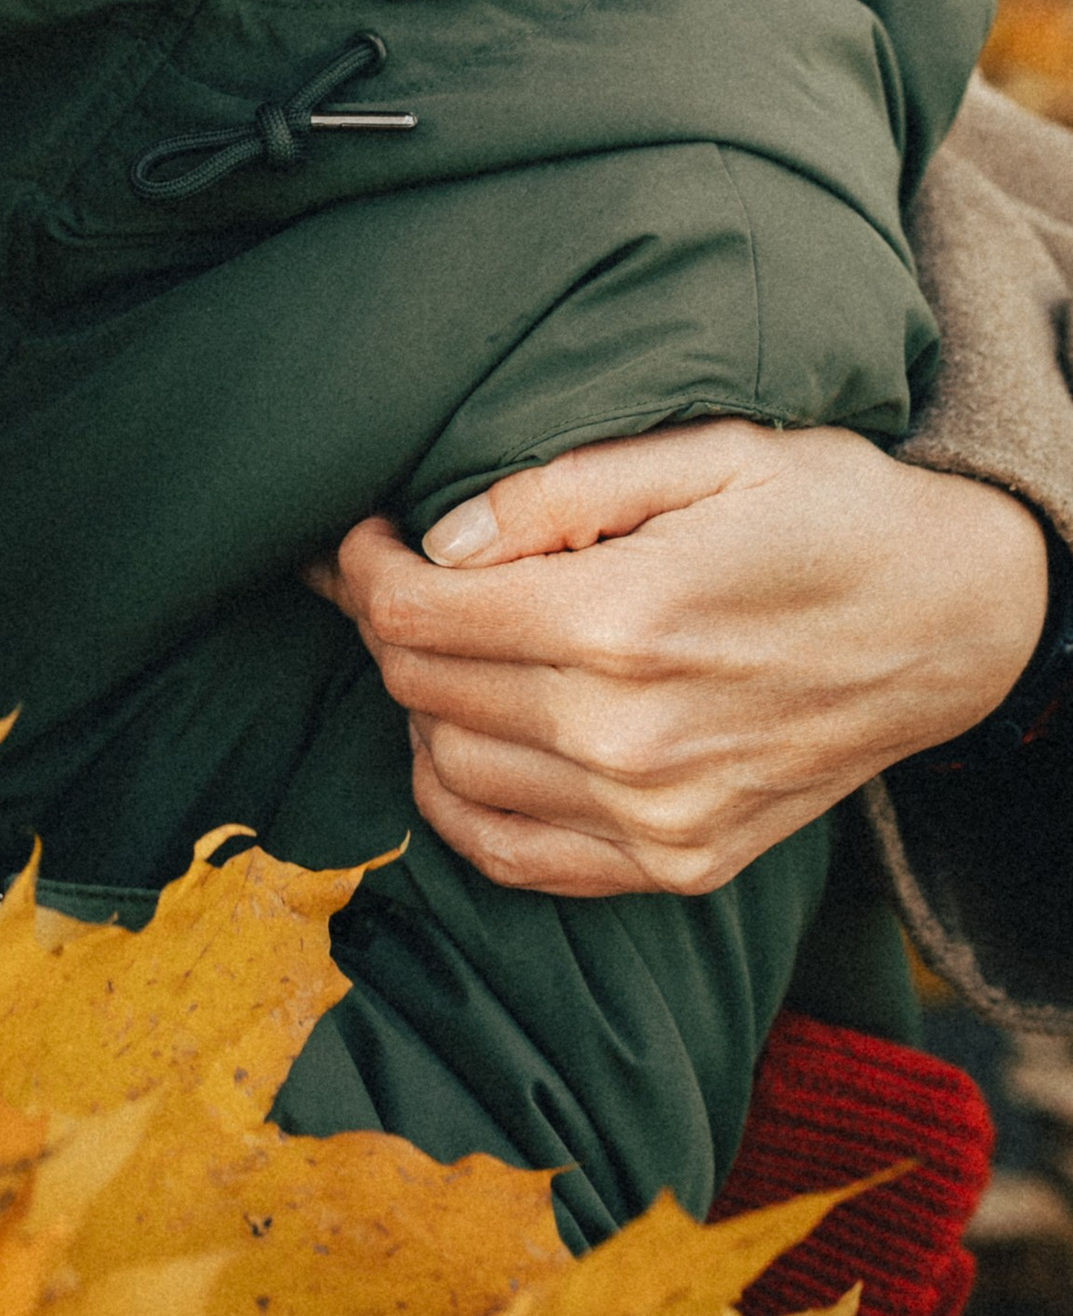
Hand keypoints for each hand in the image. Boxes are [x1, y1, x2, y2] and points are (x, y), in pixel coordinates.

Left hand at [308, 423, 1051, 900]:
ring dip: (418, 702)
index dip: (360, 566)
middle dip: (380, 620)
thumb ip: (562, 488)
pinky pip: (512, 857)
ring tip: (445, 643)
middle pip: (419, 687)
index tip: (363, 531)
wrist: (956, 623)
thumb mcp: (711, 451)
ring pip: (448, 769)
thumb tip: (442, 539)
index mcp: (625, 619)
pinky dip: (458, 801)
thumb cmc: (830, 513)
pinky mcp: (679, 864)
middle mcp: (629, 736)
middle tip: (389, 572)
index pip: (415, 614)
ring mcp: (655, 817)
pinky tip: (464, 739)